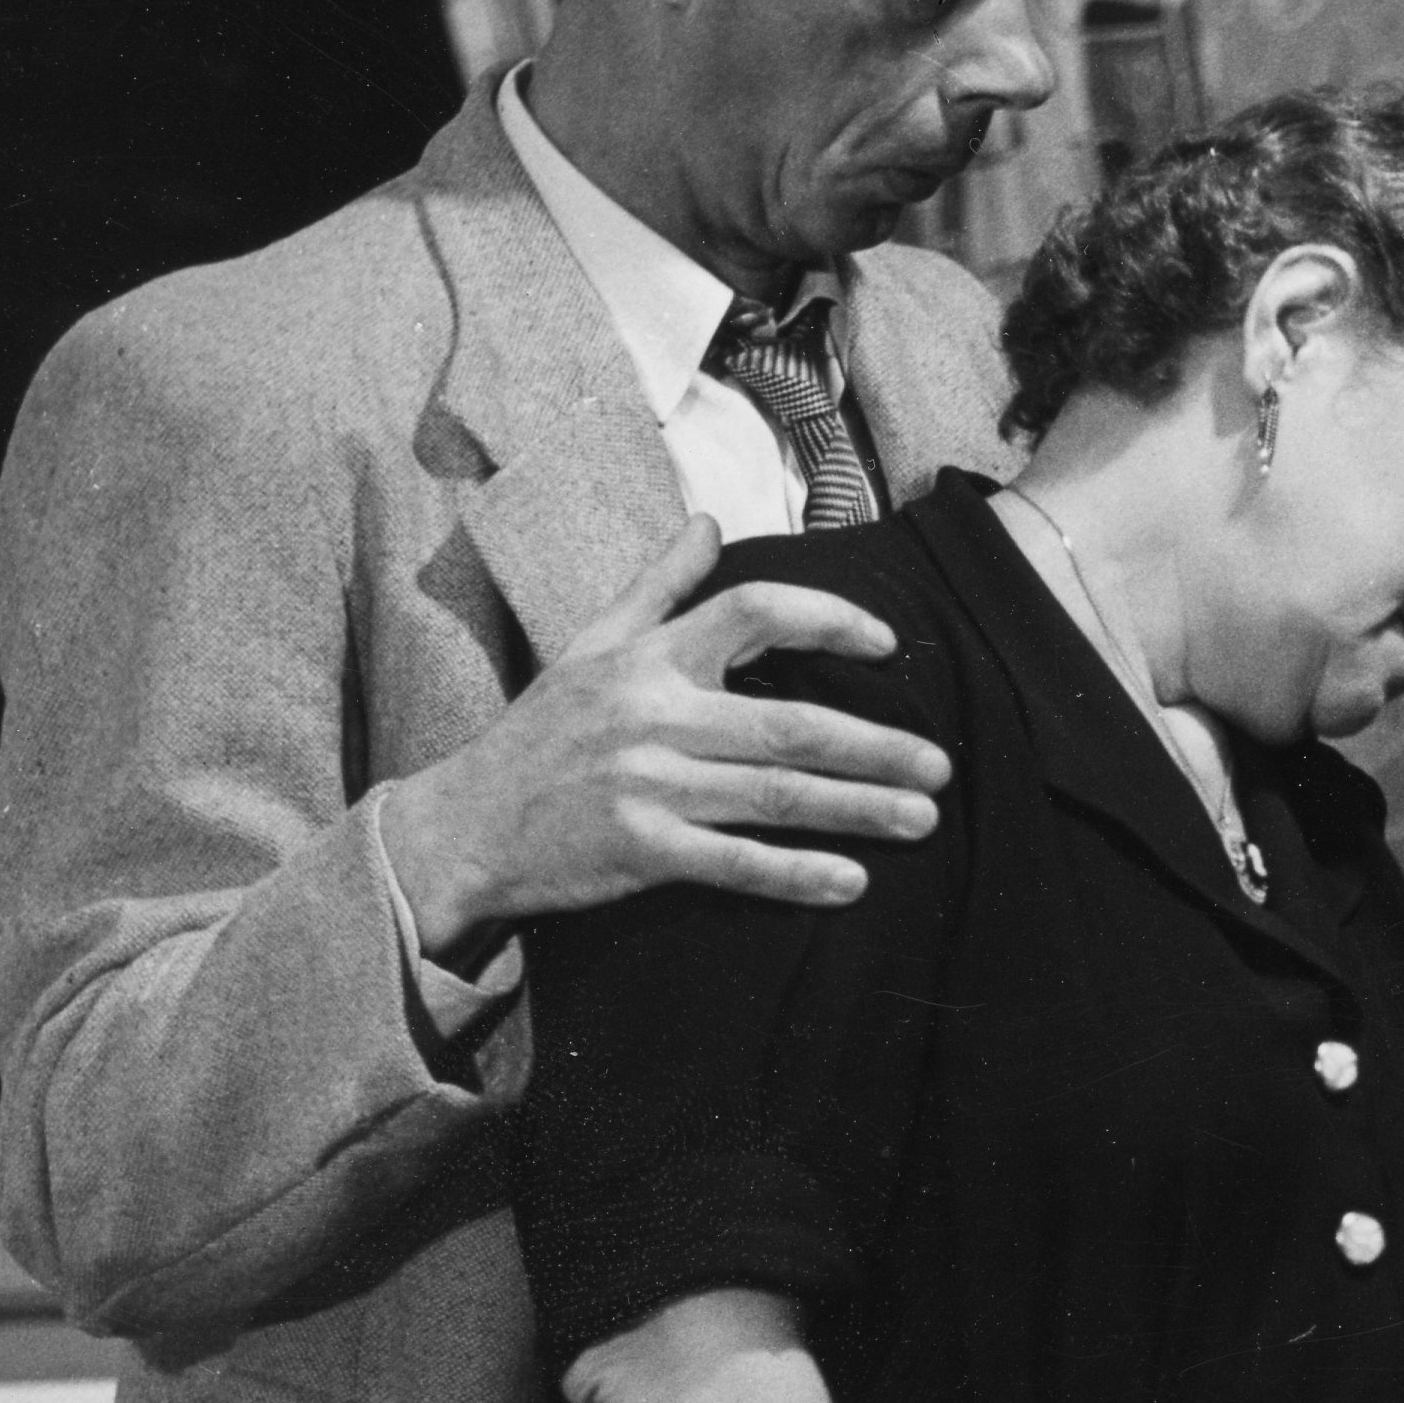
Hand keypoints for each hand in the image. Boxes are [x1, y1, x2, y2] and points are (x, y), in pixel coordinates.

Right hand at [380, 511, 951, 959]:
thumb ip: (657, 586)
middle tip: (940, 765)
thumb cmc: (537, 736)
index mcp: (649, 658)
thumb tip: (708, 520)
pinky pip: (734, 864)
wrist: (462, 826)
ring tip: (922, 818)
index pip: (753, 613)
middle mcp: (653, 715)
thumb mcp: (588, 645)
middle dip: (875, 746)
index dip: (828, 620)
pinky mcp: (639, 850)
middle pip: (790, 722)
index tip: (885, 645)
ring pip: (775, 794)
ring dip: (858, 808)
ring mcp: (647, 785)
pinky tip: (851, 882)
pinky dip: (796, 874)